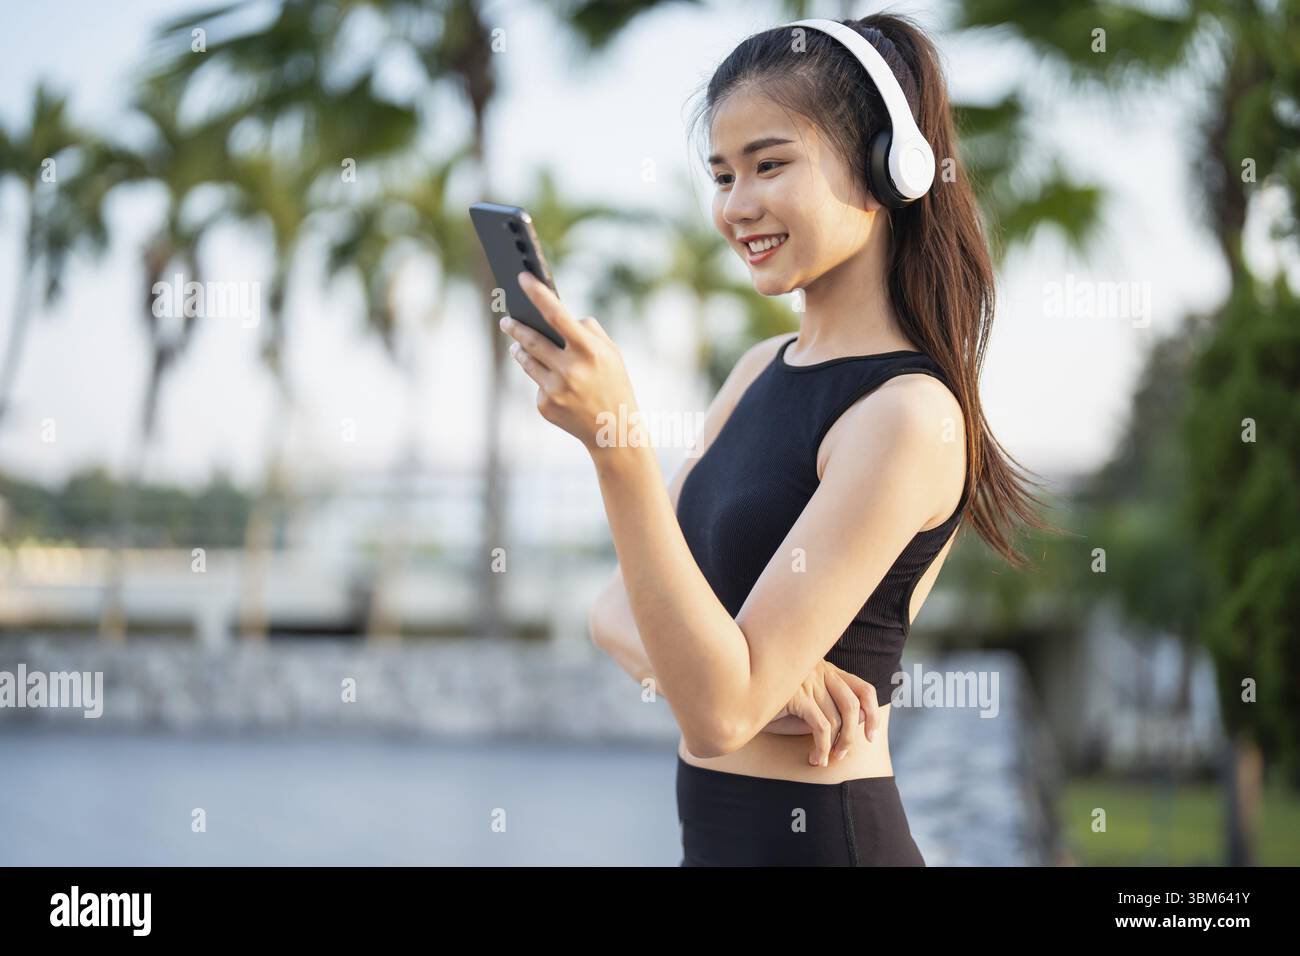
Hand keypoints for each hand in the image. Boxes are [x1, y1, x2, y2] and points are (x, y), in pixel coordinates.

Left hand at [499, 272, 641, 455]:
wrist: (614, 430)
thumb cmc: (613, 383)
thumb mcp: (611, 353)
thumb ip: (588, 330)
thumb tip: (556, 316)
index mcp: (589, 351)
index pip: (557, 315)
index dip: (537, 294)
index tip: (521, 277)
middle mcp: (570, 370)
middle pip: (531, 340)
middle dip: (515, 327)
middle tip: (506, 319)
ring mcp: (556, 390)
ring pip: (527, 361)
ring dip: (519, 349)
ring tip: (516, 343)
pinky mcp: (545, 406)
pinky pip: (537, 384)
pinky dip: (542, 379)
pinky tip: (551, 383)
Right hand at [766, 660, 881, 766]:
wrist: (738, 695)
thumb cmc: (770, 701)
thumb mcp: (803, 703)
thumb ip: (827, 708)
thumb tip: (854, 725)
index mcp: (827, 670)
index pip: (864, 688)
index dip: (873, 713)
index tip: (871, 736)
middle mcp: (820, 671)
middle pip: (853, 706)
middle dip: (852, 736)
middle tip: (842, 756)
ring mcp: (808, 681)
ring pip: (838, 719)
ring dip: (836, 746)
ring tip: (826, 761)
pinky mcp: (796, 695)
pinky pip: (821, 727)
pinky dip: (822, 748)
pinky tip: (815, 758)